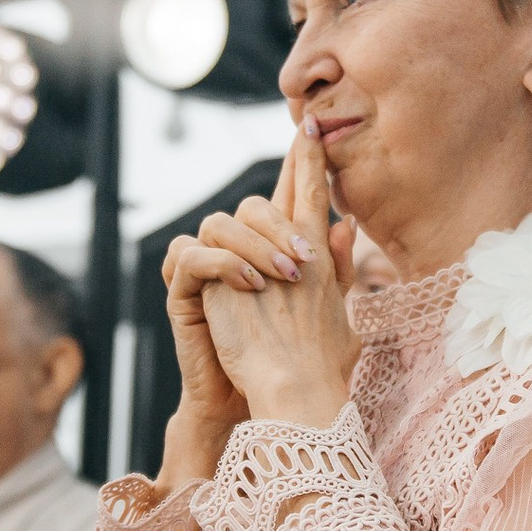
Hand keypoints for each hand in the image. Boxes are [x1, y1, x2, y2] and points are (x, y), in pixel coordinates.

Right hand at [156, 128, 357, 478]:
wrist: (267, 402)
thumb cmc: (296, 359)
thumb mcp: (329, 313)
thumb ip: (337, 270)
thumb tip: (344, 225)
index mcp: (277, 250)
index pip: (287, 193)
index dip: (299, 161)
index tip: (311, 129)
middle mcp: (241, 253)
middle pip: (252, 205)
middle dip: (280, 225)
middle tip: (305, 260)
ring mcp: (211, 271)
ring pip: (219, 223)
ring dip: (254, 245)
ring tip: (282, 276)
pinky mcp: (187, 294)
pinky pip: (189, 256)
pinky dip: (221, 263)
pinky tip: (249, 283)